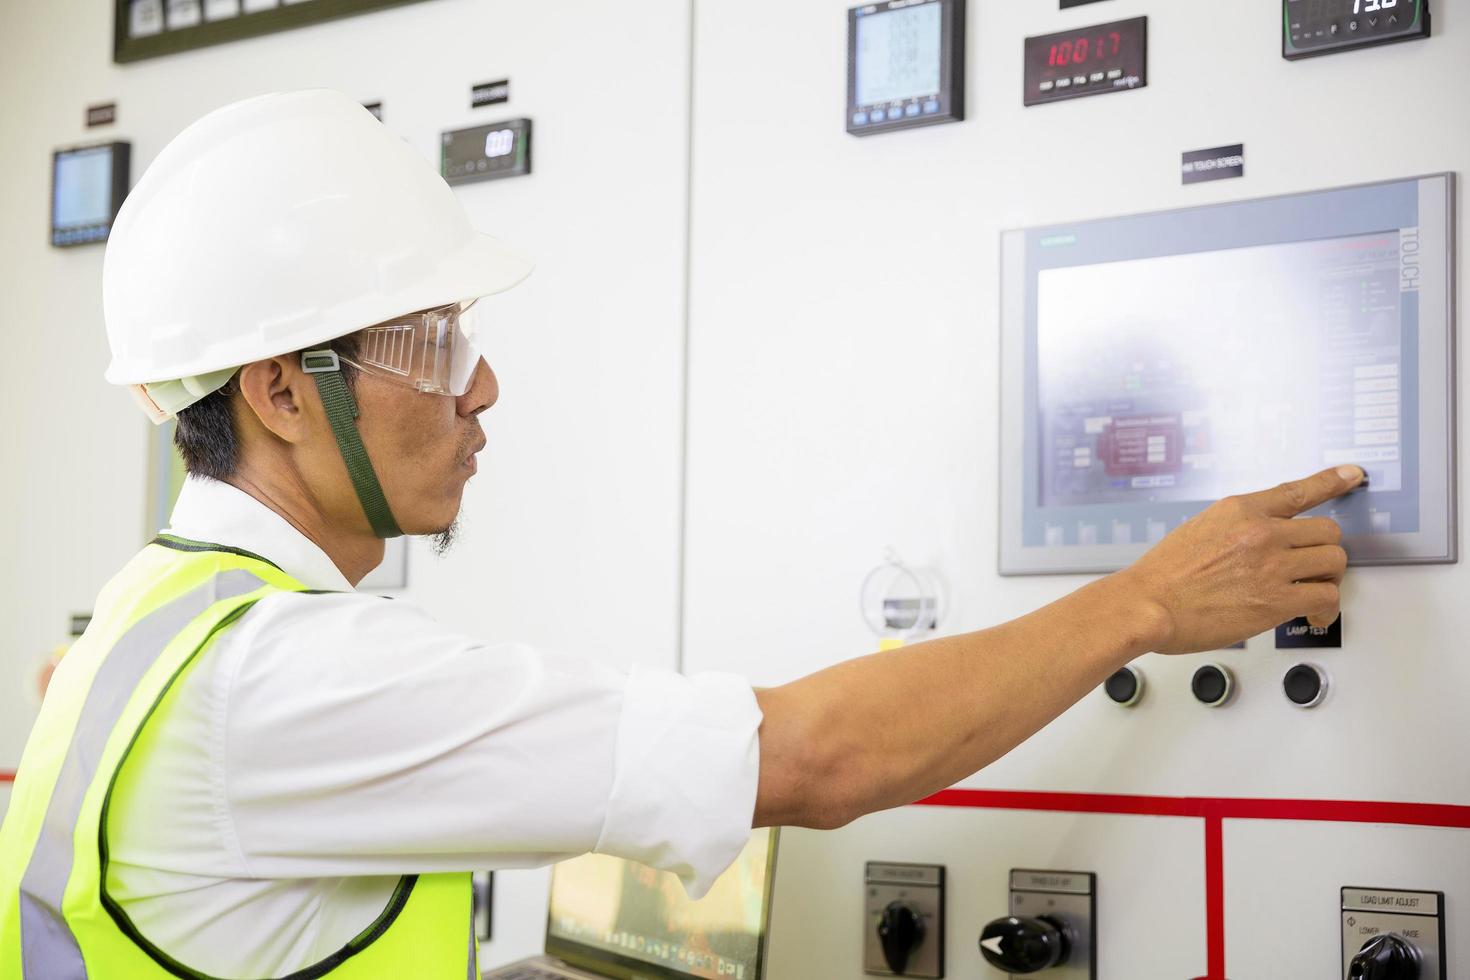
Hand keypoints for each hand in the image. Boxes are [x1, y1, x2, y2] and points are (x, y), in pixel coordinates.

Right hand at [1114, 465, 1363, 654]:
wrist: (1147, 605)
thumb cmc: (1163, 575)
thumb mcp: (1199, 529)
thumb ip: (1237, 529)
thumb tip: (1263, 542)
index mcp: (1240, 510)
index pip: (1297, 491)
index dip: (1331, 481)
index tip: (1352, 475)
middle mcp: (1261, 532)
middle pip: (1327, 532)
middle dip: (1324, 552)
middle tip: (1312, 568)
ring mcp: (1271, 566)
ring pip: (1334, 563)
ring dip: (1327, 579)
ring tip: (1312, 593)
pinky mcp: (1276, 601)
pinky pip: (1326, 597)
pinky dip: (1325, 609)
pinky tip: (1312, 615)